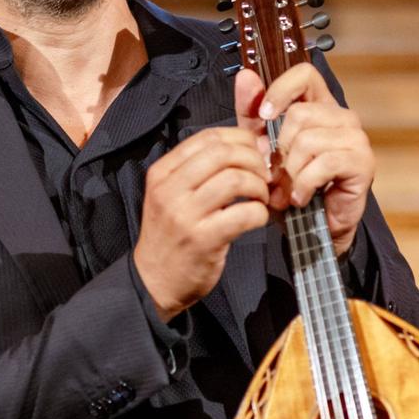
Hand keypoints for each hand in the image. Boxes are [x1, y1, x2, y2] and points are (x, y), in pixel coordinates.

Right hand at [132, 124, 271, 320]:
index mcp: (162, 172)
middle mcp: (170, 189)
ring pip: (235, 180)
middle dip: (253, 160)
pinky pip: (244, 213)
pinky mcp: (203, 240)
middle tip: (263, 176)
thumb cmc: (172, 235)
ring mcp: (185, 215)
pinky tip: (257, 218)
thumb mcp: (172, 194)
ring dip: (258, 186)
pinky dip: (260, 212)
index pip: (207, 137)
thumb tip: (251, 147)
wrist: (155, 281)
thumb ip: (202, 170)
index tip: (255, 152)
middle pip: (223, 153)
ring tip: (260, 198)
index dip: (240, 139)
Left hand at [237, 63, 373, 256]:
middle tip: (276, 175)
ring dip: (291, 172)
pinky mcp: (363, 163)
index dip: (281, 90)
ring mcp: (356, 139)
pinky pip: (324, 163)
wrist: (309, 229)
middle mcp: (342, 118)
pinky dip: (305, 184)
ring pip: (309, 140)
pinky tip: (301, 197)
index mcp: (320, 107)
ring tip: (287, 190)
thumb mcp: (262, 148)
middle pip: (300, 114)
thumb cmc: (289, 187)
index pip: (305, 75)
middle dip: (279, 150)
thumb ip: (252, 113)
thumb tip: (245, 76)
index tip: (264, 115)